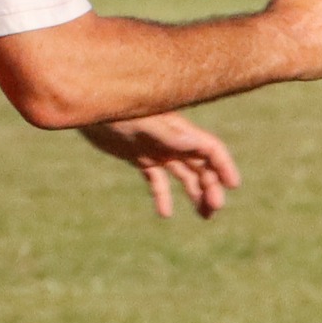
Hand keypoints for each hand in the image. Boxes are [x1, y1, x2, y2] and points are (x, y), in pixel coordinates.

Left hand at [81, 112, 240, 219]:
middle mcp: (172, 141)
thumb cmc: (114, 109)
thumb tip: (193, 143)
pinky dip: (162, 195)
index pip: (209, 148)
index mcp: (177, 130)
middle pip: (200, 165)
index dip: (223, 165)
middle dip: (210, 186)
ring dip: (195, 193)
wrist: (89, 106)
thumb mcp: (140, 122)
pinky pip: (156, 180)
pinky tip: (165, 214)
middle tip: (213, 209)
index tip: (232, 185)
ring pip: (184, 174)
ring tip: (204, 216)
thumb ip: (165, 132)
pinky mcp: (139, 157)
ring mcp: (157, 149)